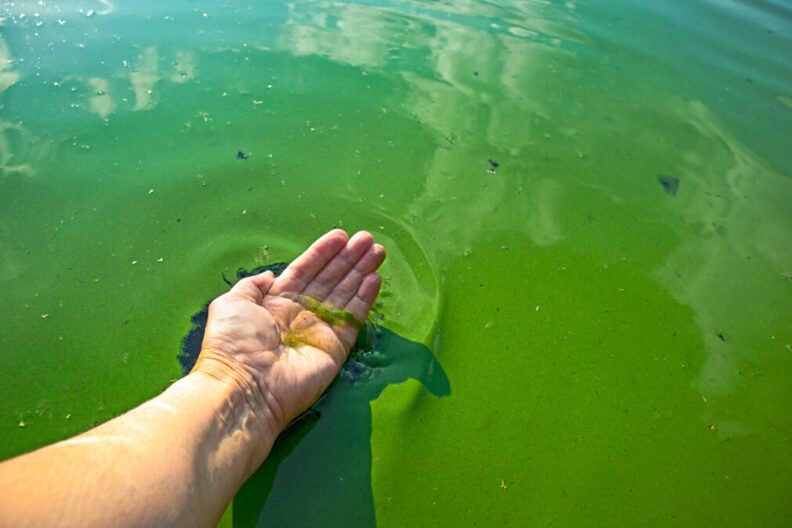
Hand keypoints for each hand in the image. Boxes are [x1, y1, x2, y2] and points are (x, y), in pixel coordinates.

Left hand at [194, 230, 385, 432]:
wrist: (244, 387)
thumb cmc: (233, 344)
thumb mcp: (232, 303)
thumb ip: (251, 284)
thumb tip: (269, 275)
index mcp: (275, 303)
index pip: (305, 271)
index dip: (323, 253)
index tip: (340, 236)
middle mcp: (300, 314)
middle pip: (330, 280)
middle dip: (348, 258)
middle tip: (366, 238)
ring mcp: (319, 331)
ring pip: (345, 294)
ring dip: (361, 271)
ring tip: (377, 250)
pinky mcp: (335, 348)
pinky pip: (353, 319)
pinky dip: (365, 299)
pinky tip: (374, 278)